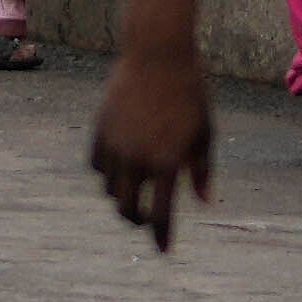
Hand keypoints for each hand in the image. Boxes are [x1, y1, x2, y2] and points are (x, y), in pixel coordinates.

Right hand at [86, 28, 215, 244]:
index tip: (162, 249)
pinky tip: (118, 168)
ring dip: (121, 195)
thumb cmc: (190, 91)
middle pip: (127, 208)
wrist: (158, 52)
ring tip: (134, 189)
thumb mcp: (205, 131)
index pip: (161, 213)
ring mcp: (115, 143)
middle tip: (145, 219)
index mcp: (167, 161)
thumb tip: (202, 202)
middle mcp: (137, 157)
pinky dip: (106, 173)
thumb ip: (202, 169)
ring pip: (110, 188)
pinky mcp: (100, 128)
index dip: (160, 236)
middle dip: (136, 220)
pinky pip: (97, 164)